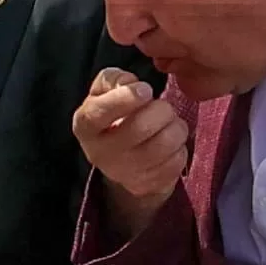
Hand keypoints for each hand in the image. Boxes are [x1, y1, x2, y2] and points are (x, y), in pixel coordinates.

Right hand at [72, 66, 191, 230]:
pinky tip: (170, 144)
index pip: (99, 113)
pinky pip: (176, 160)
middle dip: (161, 109)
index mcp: (86, 125)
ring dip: (175, 126)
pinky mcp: (146, 185)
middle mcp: (100, 153)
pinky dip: (180, 147)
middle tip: (162, 107)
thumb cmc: (114, 116)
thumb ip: (114, 79)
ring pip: (165, 143)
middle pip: (140, 126)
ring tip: (169, 123)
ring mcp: (123, 173)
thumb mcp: (105, 91)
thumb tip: (131, 84)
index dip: (125, 99)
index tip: (146, 89)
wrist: (120, 160)